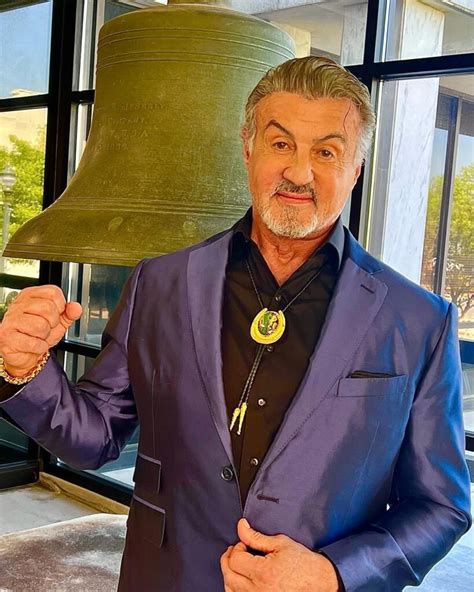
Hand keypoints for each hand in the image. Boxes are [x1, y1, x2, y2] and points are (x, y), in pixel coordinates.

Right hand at [0, 285, 81, 376]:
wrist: (24, 354)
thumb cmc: (38, 335)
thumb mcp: (57, 321)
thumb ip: (69, 313)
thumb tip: (76, 307)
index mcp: (30, 296)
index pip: (53, 292)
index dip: (61, 306)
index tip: (56, 314)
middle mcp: (19, 305)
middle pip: (47, 308)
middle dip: (53, 323)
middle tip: (46, 328)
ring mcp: (11, 320)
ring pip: (40, 326)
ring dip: (44, 336)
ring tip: (38, 336)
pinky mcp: (7, 336)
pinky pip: (34, 343)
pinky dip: (39, 347)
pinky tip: (33, 344)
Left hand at [220, 519, 339, 591]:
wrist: (320, 582)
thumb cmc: (303, 563)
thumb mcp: (280, 543)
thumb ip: (256, 537)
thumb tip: (241, 526)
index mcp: (263, 573)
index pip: (235, 560)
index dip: (237, 548)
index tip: (244, 544)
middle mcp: (258, 591)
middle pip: (229, 575)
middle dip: (228, 560)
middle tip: (235, 551)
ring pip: (230, 589)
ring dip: (229, 574)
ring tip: (237, 564)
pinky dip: (235, 588)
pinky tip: (241, 579)